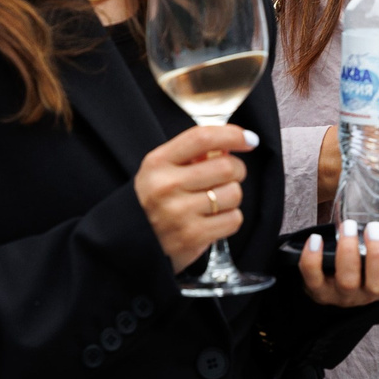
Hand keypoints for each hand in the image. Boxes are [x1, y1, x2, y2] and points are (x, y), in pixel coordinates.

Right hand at [135, 124, 252, 271]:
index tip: (249, 140)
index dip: (232, 135)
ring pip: (234, 194)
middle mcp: (166, 186)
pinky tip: (213, 219)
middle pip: (227, 167)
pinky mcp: (192, 237)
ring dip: (232, 196)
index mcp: (158, 163)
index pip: (202, 138)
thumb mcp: (162, 170)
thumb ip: (193, 154)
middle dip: (236, 170)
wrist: (130, 243)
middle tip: (227, 177)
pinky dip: (230, 218)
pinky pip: (234, 219)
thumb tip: (234, 143)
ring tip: (215, 201)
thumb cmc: (154, 200)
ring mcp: (179, 213)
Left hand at [297, 217, 378, 307]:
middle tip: (374, 229)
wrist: (332, 281)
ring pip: (348, 281)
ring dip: (348, 252)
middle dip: (377, 256)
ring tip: (348, 227)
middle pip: (378, 286)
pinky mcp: (319, 291)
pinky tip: (315, 240)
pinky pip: (313, 278)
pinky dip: (313, 259)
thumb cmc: (364, 262)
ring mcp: (344, 295)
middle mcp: (369, 293)